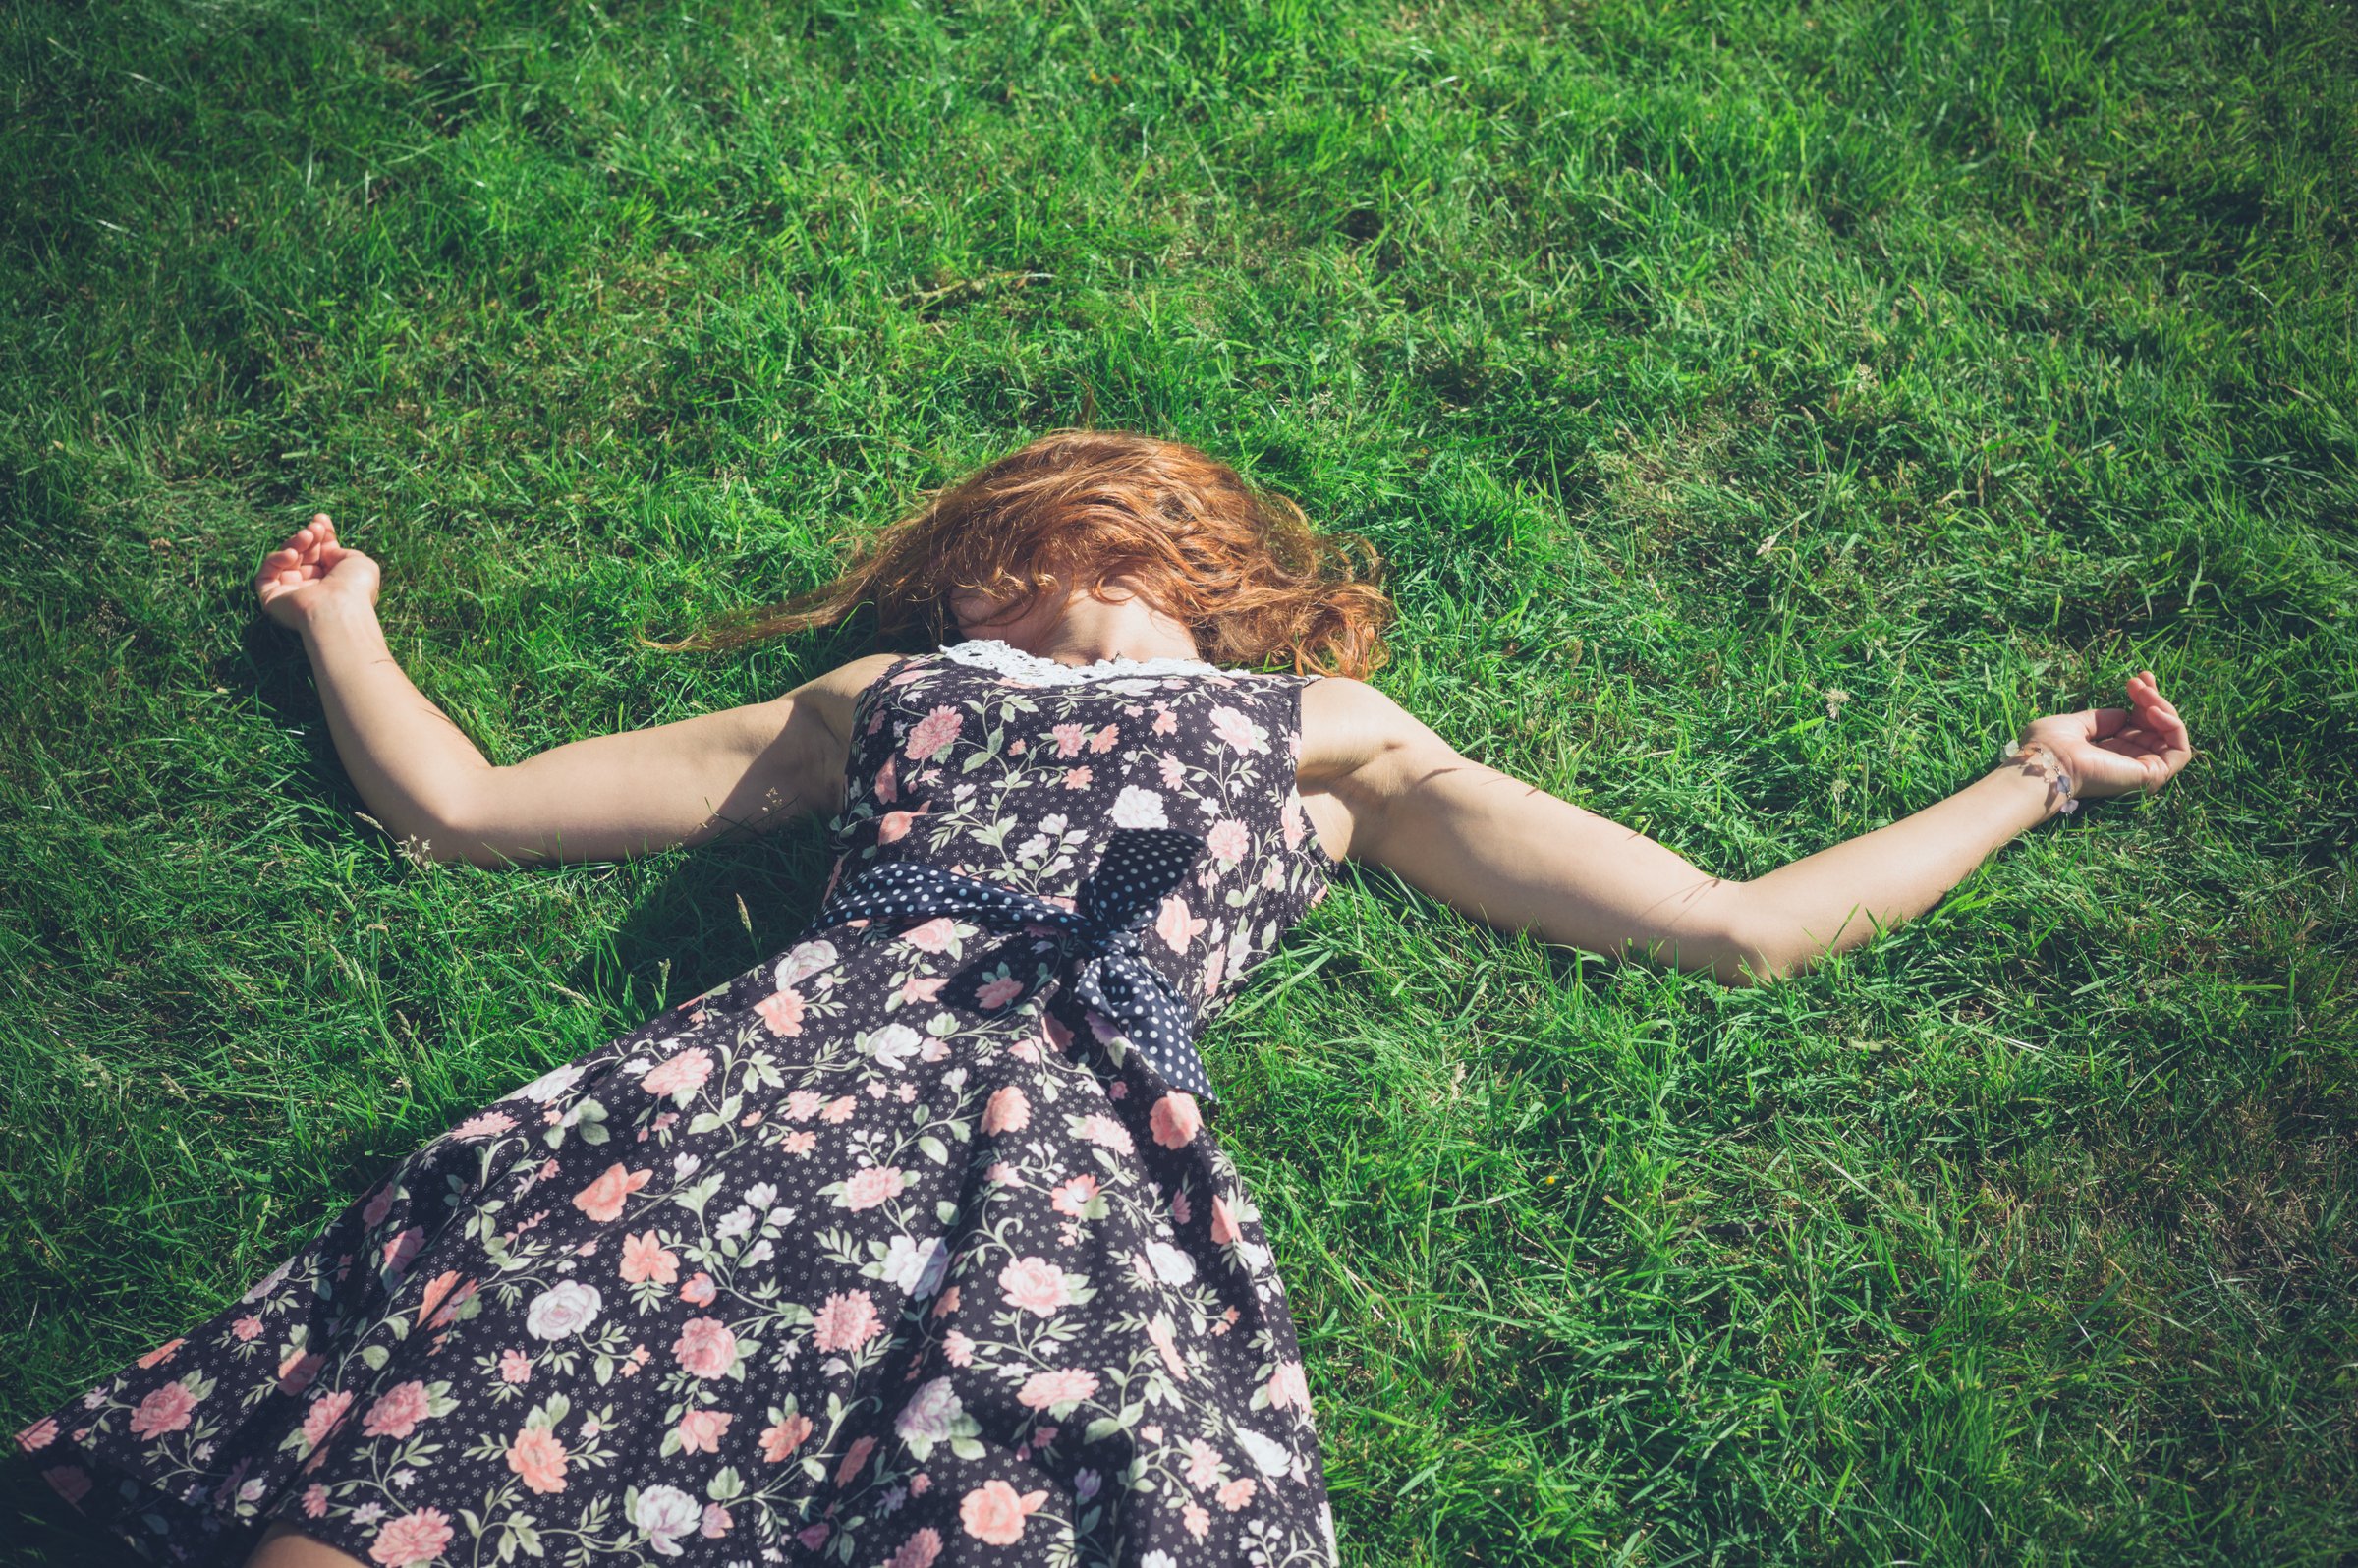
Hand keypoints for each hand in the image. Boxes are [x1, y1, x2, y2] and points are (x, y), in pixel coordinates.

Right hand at [254, 513, 380, 632]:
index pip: (321, 553)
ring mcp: (291, 593)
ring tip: (307, 536)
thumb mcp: (359, 562)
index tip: (321, 518)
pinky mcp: (271, 598)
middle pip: (303, 553)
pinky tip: (292, 554)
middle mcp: (312, 588)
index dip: (321, 534)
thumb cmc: (354, 588)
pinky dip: (277, 558)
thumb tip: (325, 547)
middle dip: (308, 536)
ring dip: (295, 543)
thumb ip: (340, 551)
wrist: (339, 610)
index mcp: (333, 582)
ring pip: (285, 559)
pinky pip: (267, 573)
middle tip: (314, 529)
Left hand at [2017, 671, 2193, 800]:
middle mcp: (2127, 762)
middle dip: (2153, 699)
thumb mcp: (2075, 724)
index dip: (2142, 701)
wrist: (2044, 764)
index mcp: (2109, 753)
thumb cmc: (2049, 746)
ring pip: (2171, 736)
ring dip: (2163, 708)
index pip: (2139, 725)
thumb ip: (2102, 719)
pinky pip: (2181, 750)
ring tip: (2144, 692)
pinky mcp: (2153, 775)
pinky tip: (2153, 710)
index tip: (2135, 680)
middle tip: (2139, 680)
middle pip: (2157, 728)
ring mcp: (2142, 771)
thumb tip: (2125, 715)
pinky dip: (2174, 726)